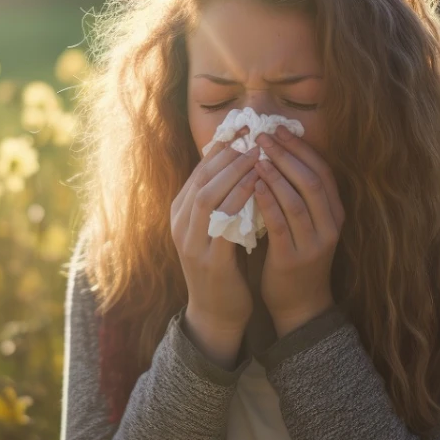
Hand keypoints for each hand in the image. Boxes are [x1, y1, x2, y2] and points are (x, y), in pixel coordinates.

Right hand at [170, 126, 262, 332]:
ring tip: (257, 154)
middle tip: (253, 134)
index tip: (243, 127)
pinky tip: (259, 185)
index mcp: (180, 214)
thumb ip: (223, 199)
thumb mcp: (216, 227)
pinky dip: (240, 200)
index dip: (221, 147)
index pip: (199, 171)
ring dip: (233, 172)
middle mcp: (180, 225)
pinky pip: (224, 222)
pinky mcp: (209, 260)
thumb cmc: (223, 265)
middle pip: (201, 178)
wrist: (216, 312)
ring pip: (208, 196)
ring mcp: (192, 243)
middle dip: (227, 154)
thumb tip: (241, 161)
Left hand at [252, 125, 345, 336]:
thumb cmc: (296, 257)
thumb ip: (297, 195)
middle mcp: (330, 226)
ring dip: (276, 175)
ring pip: (297, 200)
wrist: (299, 305)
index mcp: (334, 214)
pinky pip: (281, 224)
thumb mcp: (305, 224)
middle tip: (264, 136)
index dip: (302, 148)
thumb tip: (274, 155)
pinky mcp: (293, 259)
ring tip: (256, 156)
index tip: (280, 129)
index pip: (323, 171)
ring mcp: (314, 243)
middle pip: (312, 181)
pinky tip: (253, 186)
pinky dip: (267, 202)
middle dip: (288, 155)